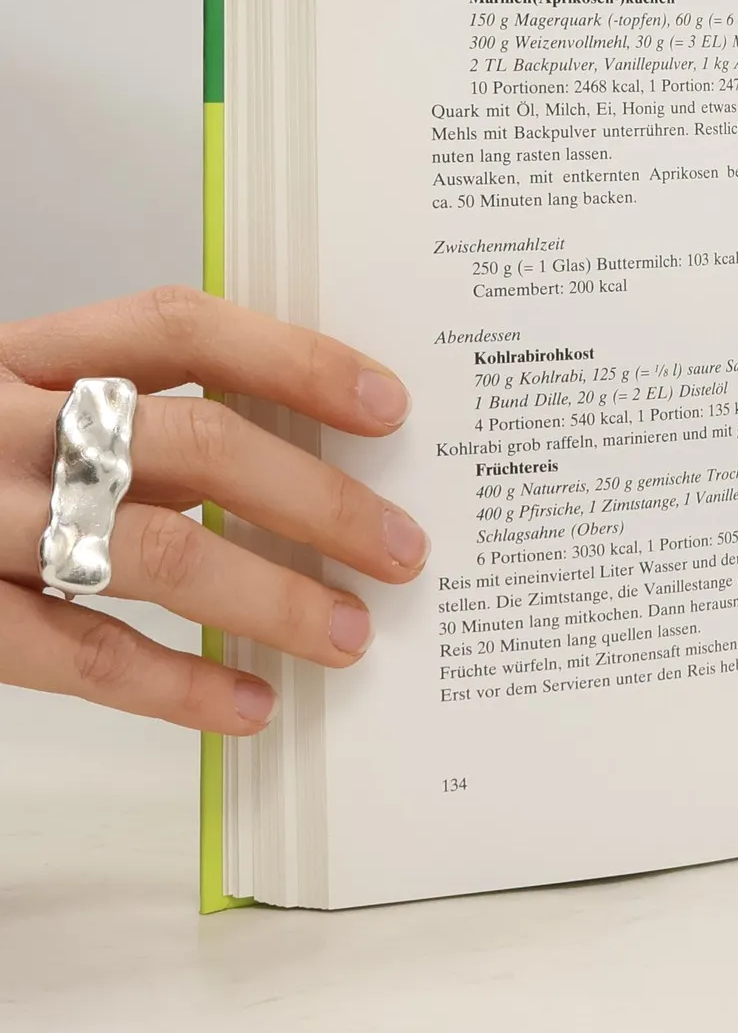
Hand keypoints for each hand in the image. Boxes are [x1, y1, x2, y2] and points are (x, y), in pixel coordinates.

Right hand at [0, 285, 426, 732]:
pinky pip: (73, 652)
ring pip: (153, 548)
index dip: (293, 357)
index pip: (178, 325)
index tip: (389, 404)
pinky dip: (173, 687)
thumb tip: (286, 454)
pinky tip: (245, 706)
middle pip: (192, 440)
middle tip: (404, 549)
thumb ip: (117, 412)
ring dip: (271, 598)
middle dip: (317, 498)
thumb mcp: (12, 407)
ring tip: (349, 635)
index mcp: (18, 357)